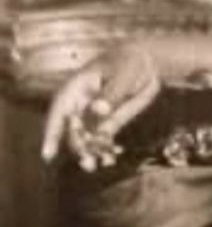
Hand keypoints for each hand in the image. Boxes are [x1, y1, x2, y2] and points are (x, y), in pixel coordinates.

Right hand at [41, 43, 161, 168]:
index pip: (59, 112)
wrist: (149, 61)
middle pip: (73, 130)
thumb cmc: (130, 61)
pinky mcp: (110, 120)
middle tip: (88, 163)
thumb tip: (98, 110)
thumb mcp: (122, 74)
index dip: (52, 133)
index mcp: (76, 89)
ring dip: (91, 152)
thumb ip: (111, 93)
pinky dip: (106, 149)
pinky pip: (103, 138)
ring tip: (99, 165)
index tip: (48, 155)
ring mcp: (95, 114)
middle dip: (78, 148)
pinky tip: (112, 158)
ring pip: (87, 137)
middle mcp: (82, 104)